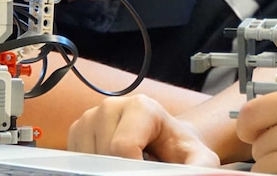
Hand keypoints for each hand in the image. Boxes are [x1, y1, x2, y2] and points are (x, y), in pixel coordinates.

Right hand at [67, 94, 220, 166]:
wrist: (168, 142)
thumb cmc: (182, 150)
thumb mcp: (199, 160)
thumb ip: (197, 170)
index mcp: (141, 107)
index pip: (121, 147)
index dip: (132, 170)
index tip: (147, 171)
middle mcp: (112, 107)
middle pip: (102, 156)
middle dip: (120, 170)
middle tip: (142, 166)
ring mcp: (91, 118)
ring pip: (86, 161)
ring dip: (105, 170)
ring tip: (132, 163)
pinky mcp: (78, 132)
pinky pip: (77, 162)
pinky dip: (93, 169)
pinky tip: (113, 164)